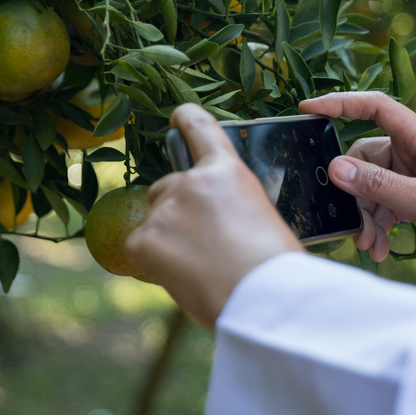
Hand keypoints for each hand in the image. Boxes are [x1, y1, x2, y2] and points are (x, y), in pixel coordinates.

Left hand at [125, 104, 302, 329]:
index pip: (200, 130)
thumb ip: (230, 207)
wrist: (264, 299)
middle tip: (204, 245)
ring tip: (201, 268)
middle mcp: (190, 182)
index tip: (177, 115)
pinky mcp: (144, 240)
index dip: (186, 119)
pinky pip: (140, 247)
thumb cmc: (275, 267)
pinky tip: (182, 276)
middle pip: (166, 188)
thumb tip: (212, 225)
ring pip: (155, 220)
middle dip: (178, 211)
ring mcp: (164, 210)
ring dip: (168, 239)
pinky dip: (154, 262)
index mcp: (227, 171)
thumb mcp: (261, 217)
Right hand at [299, 92, 415, 261]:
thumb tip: (336, 168)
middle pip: (365, 158)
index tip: (308, 109)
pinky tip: (380, 247)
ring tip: (370, 245)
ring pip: (372, 185)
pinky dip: (379, 223)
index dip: (340, 103)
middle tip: (354, 226)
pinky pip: (385, 201)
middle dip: (356, 194)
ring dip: (367, 216)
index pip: (375, 106)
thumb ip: (377, 185)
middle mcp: (415, 150)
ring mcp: (415, 171)